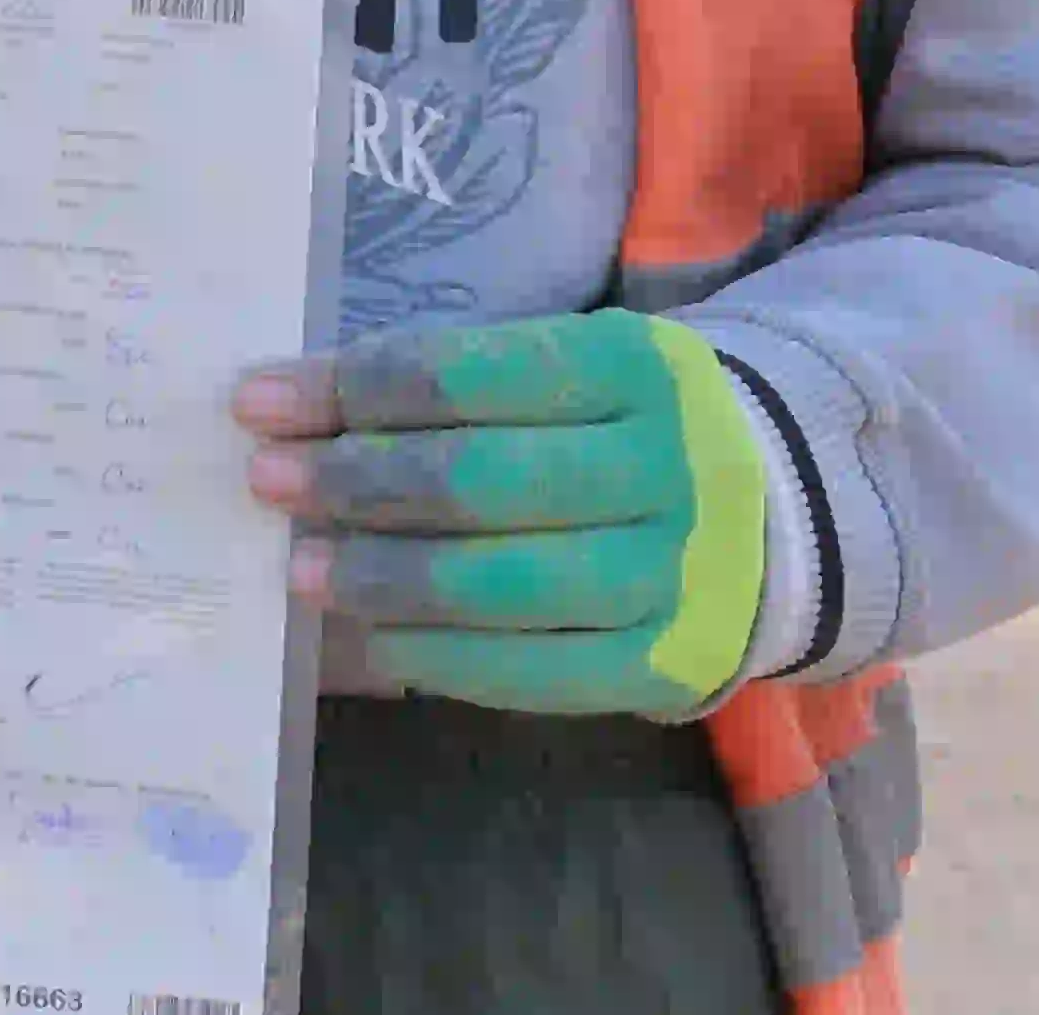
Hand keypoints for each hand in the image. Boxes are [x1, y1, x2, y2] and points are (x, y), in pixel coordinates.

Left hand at [237, 311, 767, 718]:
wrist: (778, 514)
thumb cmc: (622, 427)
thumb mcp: (563, 373)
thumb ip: (449, 385)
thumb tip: (291, 406)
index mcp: (635, 368)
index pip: (468, 374)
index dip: (352, 389)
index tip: (259, 400)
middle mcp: (671, 469)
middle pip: (481, 479)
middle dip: (356, 480)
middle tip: (266, 480)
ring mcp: (678, 576)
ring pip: (504, 582)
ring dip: (383, 575)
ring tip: (299, 565)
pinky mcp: (669, 664)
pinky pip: (536, 671)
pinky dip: (441, 656)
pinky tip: (374, 637)